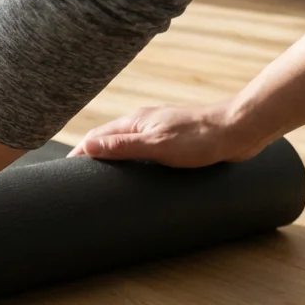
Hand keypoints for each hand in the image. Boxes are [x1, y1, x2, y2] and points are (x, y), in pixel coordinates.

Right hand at [67, 101, 269, 166]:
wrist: (239, 129)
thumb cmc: (200, 138)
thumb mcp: (157, 146)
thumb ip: (122, 147)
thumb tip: (87, 146)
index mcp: (134, 122)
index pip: (95, 138)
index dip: (80, 155)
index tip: (66, 174)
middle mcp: (143, 123)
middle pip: (108, 141)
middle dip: (93, 158)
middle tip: (80, 182)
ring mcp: (159, 131)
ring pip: (127, 146)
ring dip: (113, 159)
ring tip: (104, 180)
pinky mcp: (174, 140)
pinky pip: (144, 151)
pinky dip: (134, 161)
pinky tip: (139, 174)